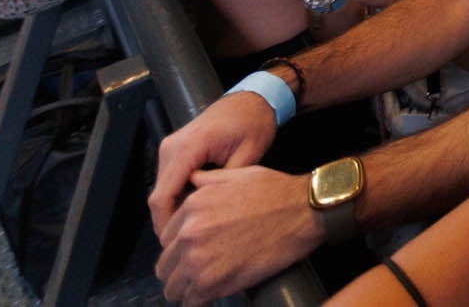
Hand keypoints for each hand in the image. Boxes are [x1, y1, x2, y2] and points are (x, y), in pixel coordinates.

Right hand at [147, 92, 279, 237]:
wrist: (254, 99)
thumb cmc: (254, 123)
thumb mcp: (248, 156)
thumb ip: (224, 187)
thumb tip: (209, 216)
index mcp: (188, 147)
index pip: (162, 196)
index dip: (166, 225)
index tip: (177, 244)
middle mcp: (172, 146)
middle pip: (158, 196)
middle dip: (169, 221)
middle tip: (189, 241)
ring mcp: (171, 147)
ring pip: (162, 189)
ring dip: (174, 209)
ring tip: (195, 227)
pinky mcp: (175, 149)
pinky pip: (170, 180)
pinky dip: (178, 196)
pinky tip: (197, 207)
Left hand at [153, 164, 319, 305]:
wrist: (303, 212)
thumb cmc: (276, 193)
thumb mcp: (238, 175)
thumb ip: (208, 180)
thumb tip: (192, 181)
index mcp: (192, 207)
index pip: (166, 238)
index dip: (179, 246)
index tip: (192, 252)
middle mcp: (189, 234)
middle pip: (165, 265)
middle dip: (178, 269)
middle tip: (197, 271)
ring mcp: (198, 261)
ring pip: (172, 287)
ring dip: (186, 287)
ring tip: (203, 284)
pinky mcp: (213, 283)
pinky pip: (190, 301)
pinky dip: (198, 299)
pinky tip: (212, 292)